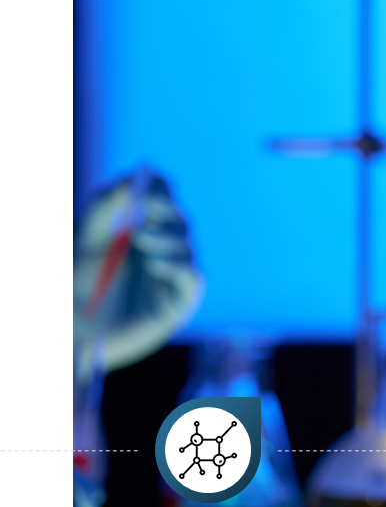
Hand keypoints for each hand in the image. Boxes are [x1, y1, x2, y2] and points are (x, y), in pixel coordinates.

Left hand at [74, 170, 203, 371]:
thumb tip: (131, 177)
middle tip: (141, 210)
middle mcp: (162, 251)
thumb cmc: (76, 285)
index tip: (146, 180)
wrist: (71, 329)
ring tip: (139, 242)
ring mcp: (173, 277)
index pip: (164, 201)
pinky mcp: (179, 303)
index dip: (159, 189)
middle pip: (180, 220)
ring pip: (188, 247)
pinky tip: (154, 264)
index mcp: (142, 232)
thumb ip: (105, 206)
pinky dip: (178, 266)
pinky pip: (193, 278)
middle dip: (163, 211)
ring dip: (164, 239)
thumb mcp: (86, 238)